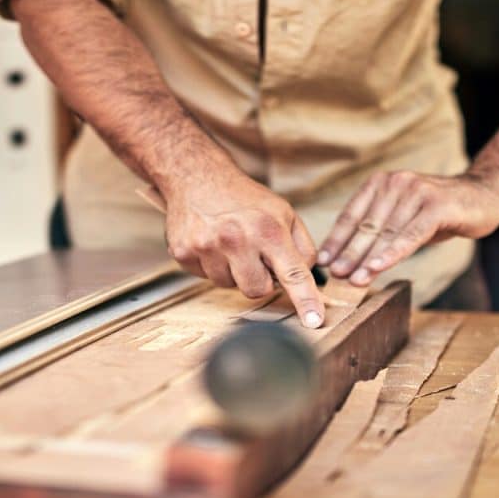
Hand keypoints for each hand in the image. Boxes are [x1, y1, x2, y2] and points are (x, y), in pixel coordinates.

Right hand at [163, 172, 324, 328]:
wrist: (197, 176)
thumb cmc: (244, 198)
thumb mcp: (284, 212)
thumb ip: (302, 246)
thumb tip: (308, 277)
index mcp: (268, 229)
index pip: (293, 273)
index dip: (306, 300)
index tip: (314, 321)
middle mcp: (237, 239)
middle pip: (257, 290)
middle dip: (259, 278)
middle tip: (253, 253)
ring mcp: (207, 247)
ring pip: (229, 286)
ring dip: (233, 271)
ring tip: (229, 243)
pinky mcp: (184, 253)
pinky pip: (205, 277)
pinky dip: (211, 265)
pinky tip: (211, 242)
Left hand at [319, 171, 498, 285]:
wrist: (484, 196)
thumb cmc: (438, 212)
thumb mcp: (403, 218)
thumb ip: (380, 233)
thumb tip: (350, 262)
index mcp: (380, 183)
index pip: (352, 215)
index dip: (336, 239)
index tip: (321, 261)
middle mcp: (395, 183)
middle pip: (366, 225)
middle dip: (348, 253)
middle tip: (334, 276)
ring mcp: (416, 191)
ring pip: (386, 232)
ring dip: (367, 259)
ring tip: (353, 280)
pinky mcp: (436, 206)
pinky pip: (410, 235)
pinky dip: (392, 253)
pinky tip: (378, 268)